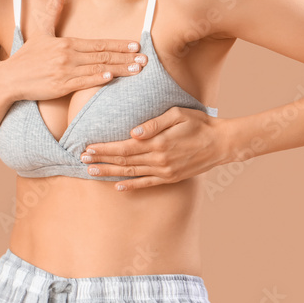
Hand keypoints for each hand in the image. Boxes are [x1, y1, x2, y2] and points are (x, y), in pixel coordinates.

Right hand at [1, 0, 147, 101]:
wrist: (8, 79)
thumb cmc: (26, 57)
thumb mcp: (41, 32)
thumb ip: (53, 11)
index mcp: (66, 43)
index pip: (98, 43)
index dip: (119, 44)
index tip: (136, 45)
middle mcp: (67, 55)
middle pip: (103, 55)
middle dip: (126, 57)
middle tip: (145, 59)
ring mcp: (65, 71)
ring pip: (98, 69)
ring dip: (120, 69)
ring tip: (137, 70)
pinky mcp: (60, 86)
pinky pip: (83, 82)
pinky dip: (98, 79)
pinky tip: (112, 78)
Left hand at [79, 106, 231, 190]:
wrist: (221, 143)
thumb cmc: (199, 124)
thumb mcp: (178, 115)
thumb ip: (154, 124)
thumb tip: (133, 132)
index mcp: (158, 143)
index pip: (123, 148)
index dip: (104, 149)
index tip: (88, 148)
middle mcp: (159, 160)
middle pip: (123, 161)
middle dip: (101, 160)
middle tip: (82, 159)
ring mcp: (165, 172)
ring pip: (131, 174)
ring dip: (110, 173)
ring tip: (92, 172)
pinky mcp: (170, 178)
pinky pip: (147, 184)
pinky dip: (131, 186)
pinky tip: (118, 186)